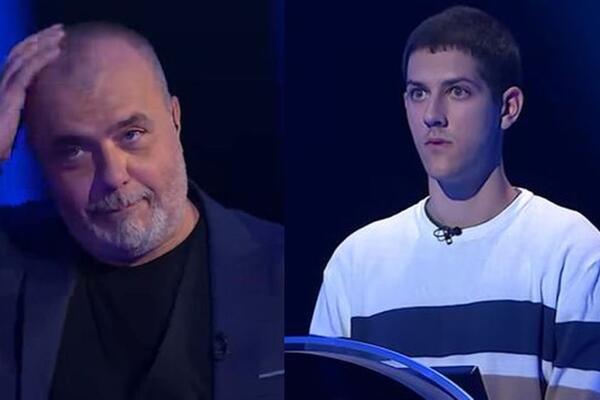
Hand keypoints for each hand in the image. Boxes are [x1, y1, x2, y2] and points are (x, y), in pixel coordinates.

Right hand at [0, 24, 63, 161]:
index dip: (33, 49)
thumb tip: (39, 120)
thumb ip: (22, 117)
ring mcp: (4, 87)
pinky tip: (56, 51)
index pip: (18, 62)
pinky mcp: (9, 94)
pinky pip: (28, 70)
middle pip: (21, 53)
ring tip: (60, 34)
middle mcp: (1, 83)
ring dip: (43, 42)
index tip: (52, 41)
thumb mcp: (13, 126)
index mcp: (3, 89)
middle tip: (59, 30)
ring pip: (24, 56)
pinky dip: (42, 58)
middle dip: (40, 39)